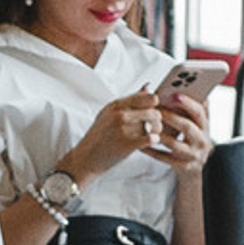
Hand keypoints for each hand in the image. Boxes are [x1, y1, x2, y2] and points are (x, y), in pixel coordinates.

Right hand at [63, 91, 179, 183]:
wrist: (85, 158)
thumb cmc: (99, 135)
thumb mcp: (110, 113)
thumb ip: (130, 101)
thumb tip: (149, 86)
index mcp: (116, 104)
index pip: (148, 97)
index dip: (154, 105)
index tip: (151, 113)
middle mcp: (120, 114)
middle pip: (154, 110)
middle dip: (157, 119)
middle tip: (153, 127)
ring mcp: (123, 129)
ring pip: (154, 124)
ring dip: (157, 131)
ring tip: (151, 135)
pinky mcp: (126, 144)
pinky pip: (151, 138)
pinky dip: (154, 140)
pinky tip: (150, 142)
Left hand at [146, 91, 214, 175]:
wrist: (193, 167)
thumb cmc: (189, 139)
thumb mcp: (193, 125)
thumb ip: (186, 109)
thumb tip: (174, 88)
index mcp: (205, 127)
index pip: (200, 112)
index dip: (188, 103)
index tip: (175, 94)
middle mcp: (202, 141)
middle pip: (187, 127)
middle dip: (171, 117)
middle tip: (156, 110)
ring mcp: (194, 155)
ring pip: (175, 144)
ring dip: (159, 134)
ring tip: (147, 126)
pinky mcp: (184, 167)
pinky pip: (165, 158)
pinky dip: (153, 150)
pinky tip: (142, 144)